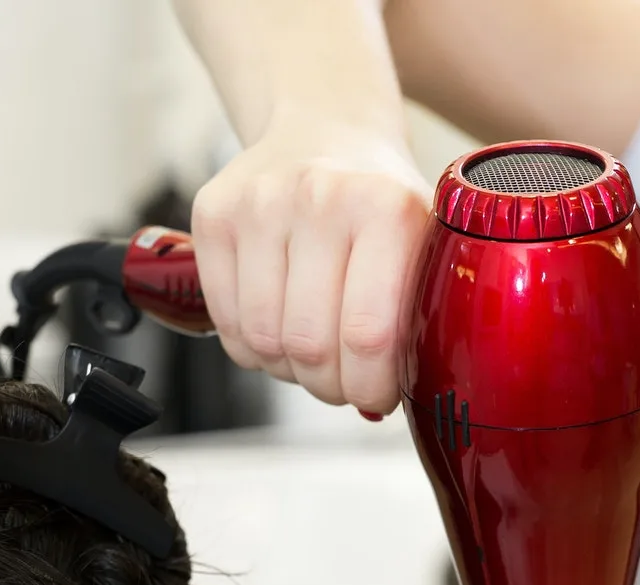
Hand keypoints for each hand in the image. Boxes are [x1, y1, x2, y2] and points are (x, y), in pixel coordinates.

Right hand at [188, 107, 433, 413]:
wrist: (327, 126)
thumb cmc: (380, 202)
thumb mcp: (425, 243)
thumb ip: (421, 315)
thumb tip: (396, 402)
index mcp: (386, 207)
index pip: (369, 335)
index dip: (371, 386)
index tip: (378, 394)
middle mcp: (319, 197)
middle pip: (310, 345)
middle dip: (331, 385)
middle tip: (345, 382)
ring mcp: (258, 203)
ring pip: (263, 341)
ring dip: (290, 370)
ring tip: (313, 354)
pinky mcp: (214, 214)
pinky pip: (227, 323)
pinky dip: (254, 348)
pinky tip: (279, 330)